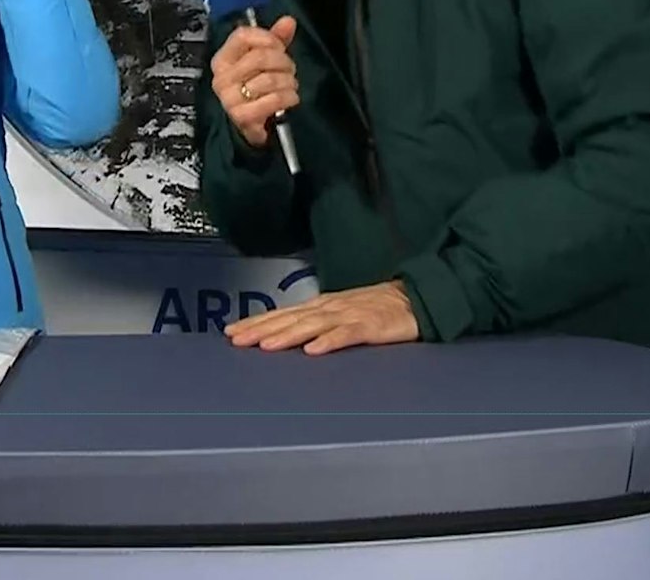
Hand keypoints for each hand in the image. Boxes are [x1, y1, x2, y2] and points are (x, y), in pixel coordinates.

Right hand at [209, 15, 299, 147]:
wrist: (250, 125)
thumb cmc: (256, 90)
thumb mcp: (265, 62)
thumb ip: (276, 39)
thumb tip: (288, 21)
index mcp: (223, 59)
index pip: (243, 36)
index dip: (268, 38)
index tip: (279, 47)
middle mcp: (222, 77)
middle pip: (260, 56)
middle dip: (284, 62)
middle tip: (289, 70)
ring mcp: (229, 98)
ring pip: (270, 79)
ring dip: (289, 82)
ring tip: (290, 86)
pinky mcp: (242, 116)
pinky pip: (273, 100)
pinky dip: (288, 98)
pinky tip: (290, 99)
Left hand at [226, 281, 420, 354]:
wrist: (417, 299)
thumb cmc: (379, 308)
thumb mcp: (342, 314)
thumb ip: (317, 324)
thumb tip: (288, 335)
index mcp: (322, 306)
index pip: (283, 314)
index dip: (257, 323)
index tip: (232, 332)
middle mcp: (331, 308)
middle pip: (291, 318)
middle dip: (262, 329)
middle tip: (237, 340)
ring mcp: (350, 315)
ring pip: (313, 325)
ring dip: (288, 335)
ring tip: (266, 346)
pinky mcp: (371, 326)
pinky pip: (348, 335)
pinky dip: (330, 342)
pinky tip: (314, 351)